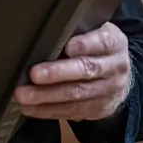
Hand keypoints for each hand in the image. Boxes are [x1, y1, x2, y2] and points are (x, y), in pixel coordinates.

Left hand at [14, 22, 131, 121]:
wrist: (118, 77)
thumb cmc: (96, 47)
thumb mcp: (95, 32)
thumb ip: (77, 31)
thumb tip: (44, 32)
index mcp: (114, 43)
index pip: (102, 42)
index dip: (84, 44)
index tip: (67, 47)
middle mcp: (114, 67)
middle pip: (86, 70)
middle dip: (58, 73)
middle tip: (34, 74)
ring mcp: (107, 91)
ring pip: (76, 94)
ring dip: (47, 96)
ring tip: (25, 95)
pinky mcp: (97, 109)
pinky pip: (71, 111)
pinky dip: (47, 110)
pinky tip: (30, 107)